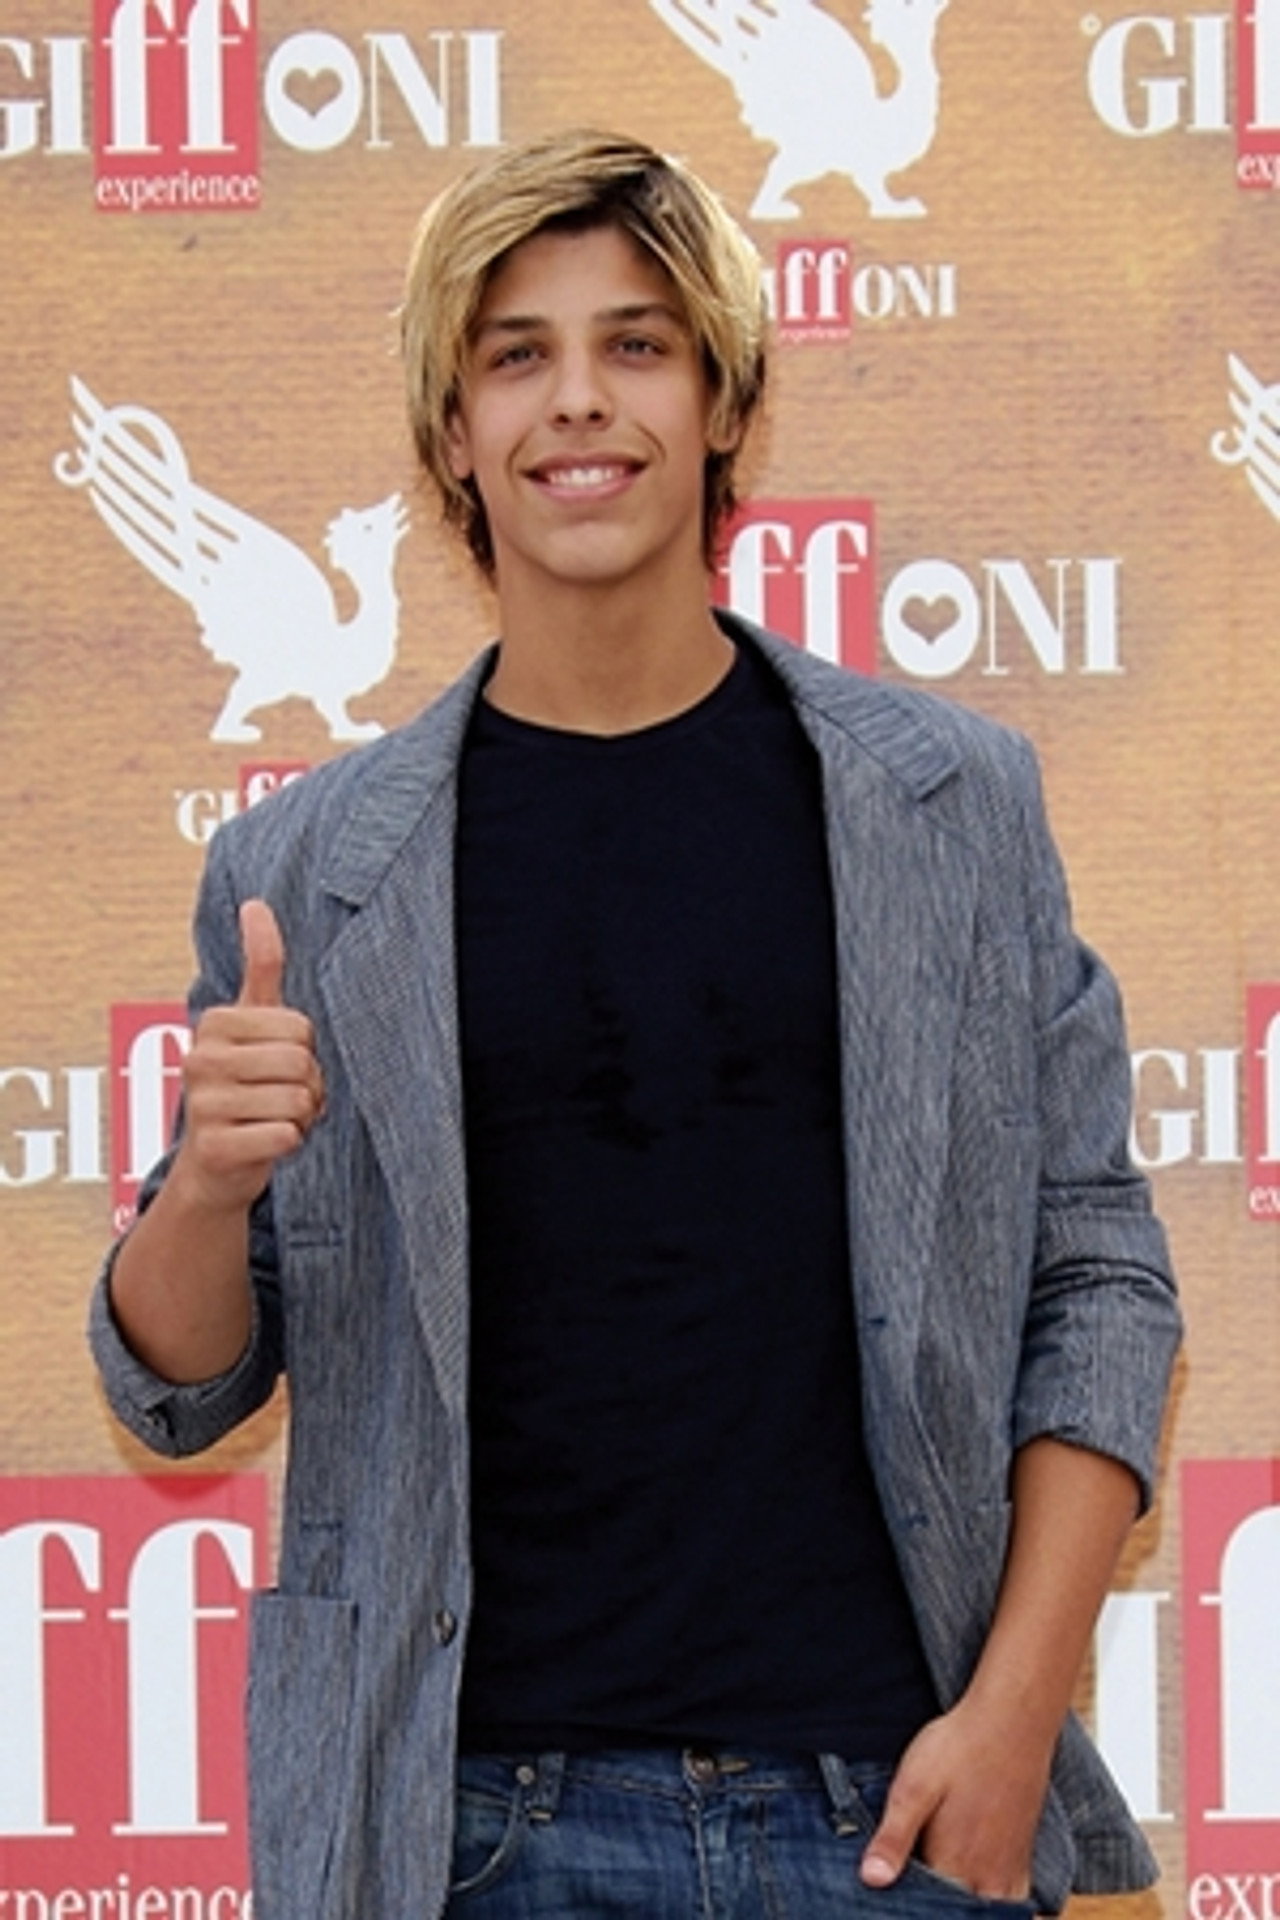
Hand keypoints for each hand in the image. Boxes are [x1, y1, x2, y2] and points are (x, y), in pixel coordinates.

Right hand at [174, 899, 324, 1214]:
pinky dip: (288, 1143)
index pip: (300, 1027)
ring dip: (299, 1117)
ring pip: (298, 1100)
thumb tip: (256, 903)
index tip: (277, 1062)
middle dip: (307, 1085)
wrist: (214, 1165)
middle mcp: (200, 1058)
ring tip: (271, 1119)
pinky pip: (285, 1135)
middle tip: (278, 1097)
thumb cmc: (243, 1085)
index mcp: (215, 1022)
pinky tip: (264, 1143)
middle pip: (301, 1063)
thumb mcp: (251, 1023)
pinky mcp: (213, 1146)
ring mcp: (202, 1103)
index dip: (304, 1051)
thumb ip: (260, 965)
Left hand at [860, 1697, 1049, 1902]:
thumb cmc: (960, 1748)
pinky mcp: (1024, 1859)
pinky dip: (990, 1903)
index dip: (904, 1902)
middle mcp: (988, 1881)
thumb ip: (894, 1837)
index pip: (925, 1908)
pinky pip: (1011, 1904)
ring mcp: (1010, 1873)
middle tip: (912, 1872)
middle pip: (954, 1912)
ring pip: (983, 1912)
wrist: (1012, 1720)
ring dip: (961, 1905)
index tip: (890, 1888)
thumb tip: (870, 1880)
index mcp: (956, 1867)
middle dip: (932, 1905)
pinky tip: (972, 1885)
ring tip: (939, 1880)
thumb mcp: (913, 1786)